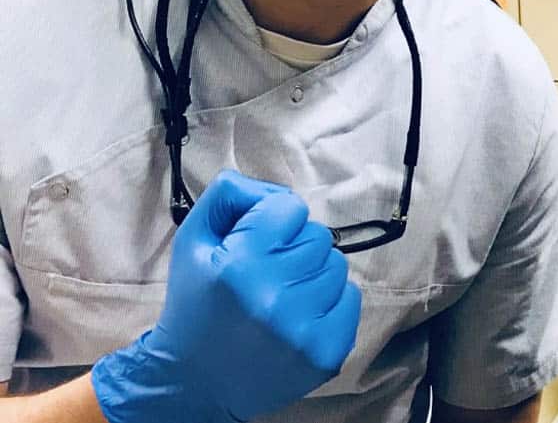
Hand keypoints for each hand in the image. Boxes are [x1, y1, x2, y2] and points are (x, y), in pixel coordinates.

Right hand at [91, 170, 361, 421]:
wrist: (192, 383)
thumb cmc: (195, 304)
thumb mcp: (194, 240)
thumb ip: (230, 195)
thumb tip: (273, 188)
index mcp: (238, 266)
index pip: (290, 207)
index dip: (272, 220)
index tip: (256, 243)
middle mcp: (274, 297)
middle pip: (318, 236)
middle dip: (294, 247)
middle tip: (267, 273)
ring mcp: (304, 330)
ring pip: (337, 265)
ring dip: (313, 274)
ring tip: (282, 294)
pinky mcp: (327, 353)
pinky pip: (351, 298)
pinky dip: (330, 302)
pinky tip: (299, 315)